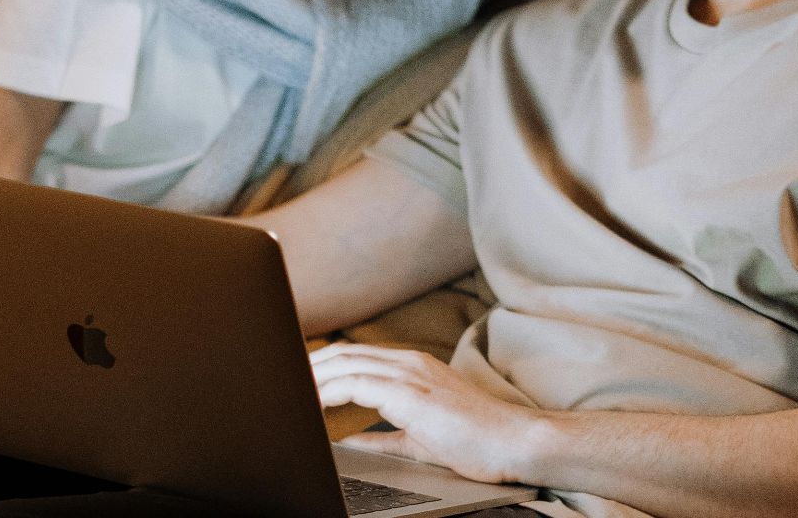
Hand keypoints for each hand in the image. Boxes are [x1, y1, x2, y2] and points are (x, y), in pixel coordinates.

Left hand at [312, 344, 542, 484]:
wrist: (514, 442)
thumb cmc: (477, 440)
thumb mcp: (419, 436)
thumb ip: (383, 436)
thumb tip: (351, 442)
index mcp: (412, 368)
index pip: (356, 357)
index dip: (324, 366)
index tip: (299, 379)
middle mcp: (409, 363)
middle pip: (344, 354)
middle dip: (310, 366)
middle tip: (283, 382)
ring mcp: (410, 374)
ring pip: (347, 364)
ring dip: (314, 377)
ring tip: (290, 391)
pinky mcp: (411, 393)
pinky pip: (359, 383)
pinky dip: (332, 389)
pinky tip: (315, 402)